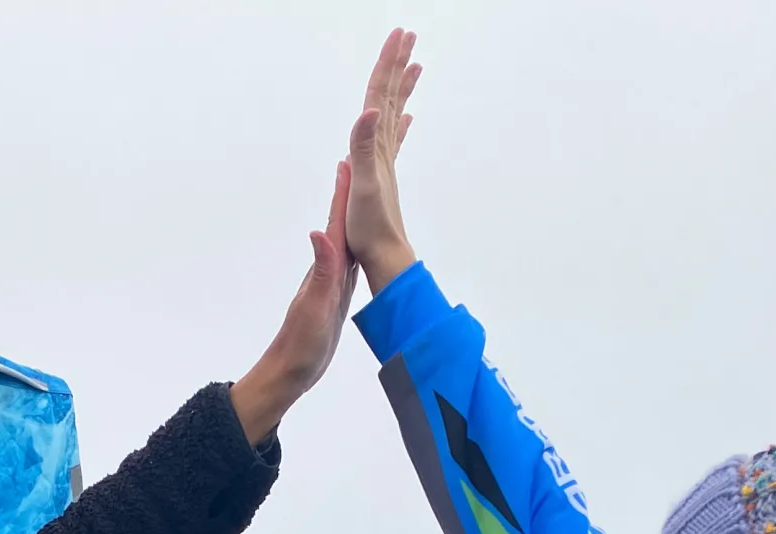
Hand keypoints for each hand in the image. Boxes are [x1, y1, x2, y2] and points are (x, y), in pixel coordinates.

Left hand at [228, 160, 359, 445]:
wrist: (290, 373)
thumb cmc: (300, 346)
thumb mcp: (314, 308)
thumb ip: (320, 272)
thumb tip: (319, 232)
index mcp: (327, 266)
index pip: (338, 220)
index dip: (346, 189)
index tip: (353, 155)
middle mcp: (330, 267)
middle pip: (346, 220)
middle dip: (355, 189)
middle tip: (363, 158)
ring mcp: (334, 281)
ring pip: (351, 237)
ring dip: (358, 211)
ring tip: (368, 188)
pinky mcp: (338, 295)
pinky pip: (354, 260)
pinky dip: (362, 242)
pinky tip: (365, 241)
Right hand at [346, 27, 422, 292]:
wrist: (385, 257)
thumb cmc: (370, 229)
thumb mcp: (362, 185)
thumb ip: (363, 147)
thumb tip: (371, 110)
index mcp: (376, 147)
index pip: (381, 95)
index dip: (388, 64)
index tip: (399, 35)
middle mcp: (383, 150)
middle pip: (391, 97)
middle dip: (397, 64)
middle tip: (407, 35)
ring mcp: (384, 162)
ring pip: (394, 113)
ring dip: (402, 87)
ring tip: (414, 65)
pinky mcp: (382, 177)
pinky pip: (392, 141)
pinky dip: (399, 124)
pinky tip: (408, 118)